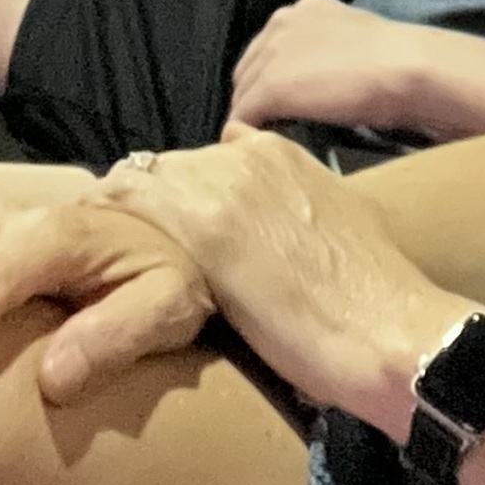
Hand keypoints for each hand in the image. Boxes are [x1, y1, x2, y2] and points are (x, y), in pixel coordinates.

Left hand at [99, 131, 445, 434]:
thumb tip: (265, 224)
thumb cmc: (369, 300)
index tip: (154, 239)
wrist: (394, 330)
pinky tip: (92, 272)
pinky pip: (130, 210)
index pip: (193, 162)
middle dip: (138, 211)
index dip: (169, 201)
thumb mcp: (336, 226)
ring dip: (117, 222)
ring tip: (90, 270)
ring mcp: (229, 185)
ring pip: (137, 183)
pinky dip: (107, 233)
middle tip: (115, 260)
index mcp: (278, 154)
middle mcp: (250, 154)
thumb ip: (293, 209)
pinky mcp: (211, 229)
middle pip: (159, 169)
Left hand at [228, 0, 433, 132]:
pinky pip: (244, 116)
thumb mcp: (356, 40)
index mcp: (305, 9)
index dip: (273, 75)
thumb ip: (330, 50)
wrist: (404, 68)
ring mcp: (273, 54)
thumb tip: (324, 77)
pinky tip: (259, 147)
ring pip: (243, 92)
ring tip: (265, 137)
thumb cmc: (396, 59)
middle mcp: (282, 22)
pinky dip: (248, 133)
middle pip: (249, 67)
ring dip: (251, 115)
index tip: (285, 98)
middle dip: (256, 93)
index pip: (270, 46)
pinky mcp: (271, 87)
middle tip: (272, 121)